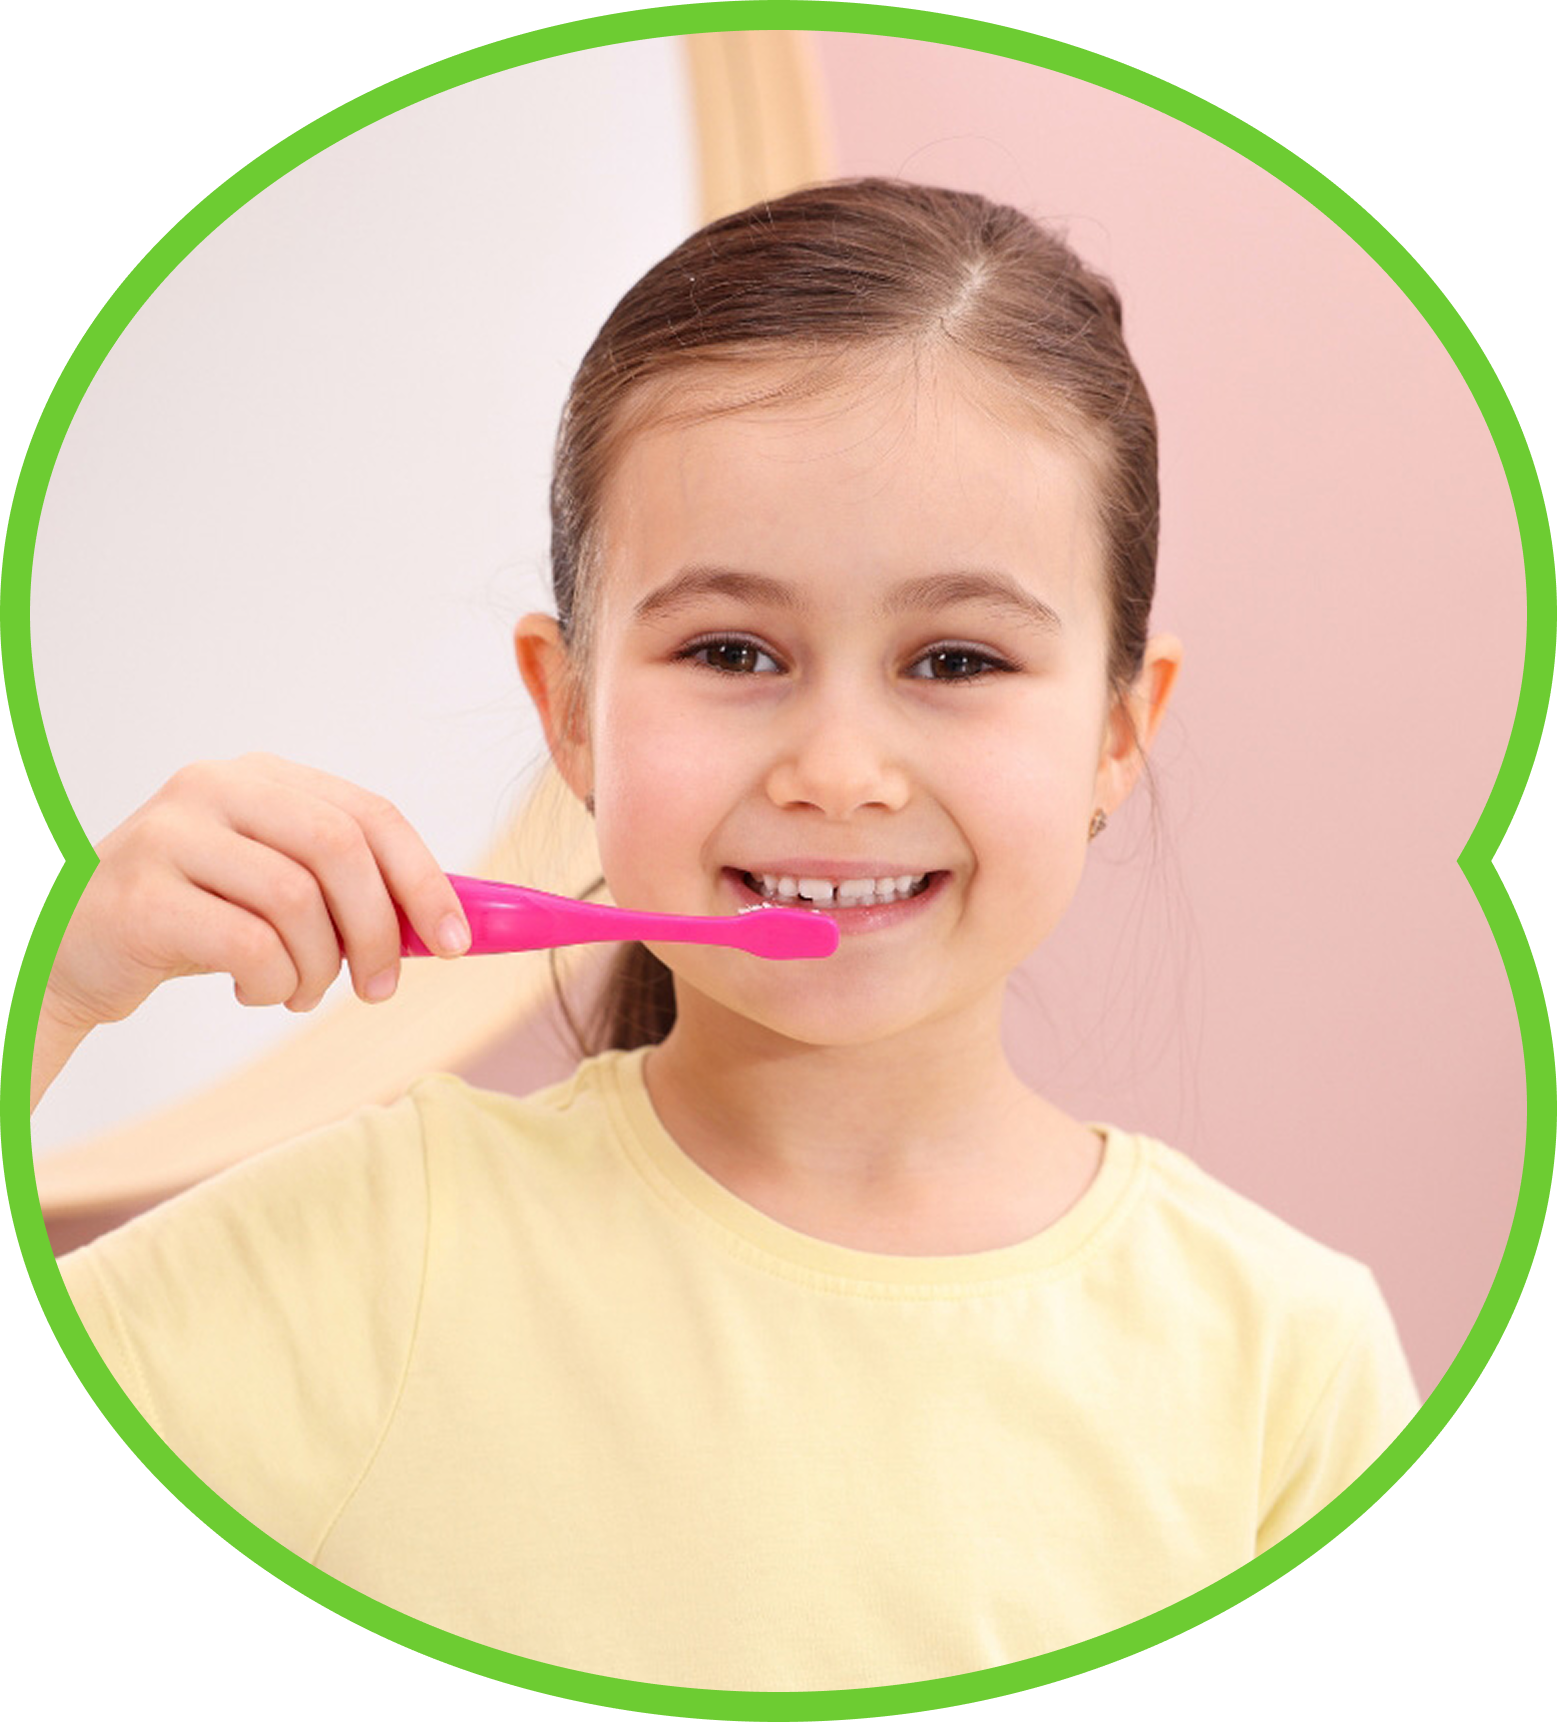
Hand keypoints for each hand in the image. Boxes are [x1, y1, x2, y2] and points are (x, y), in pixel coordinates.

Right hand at [37, 755, 469, 1095]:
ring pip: (296, 901)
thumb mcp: (276, 890)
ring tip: (297, 992)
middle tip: (381, 987)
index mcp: (264, 778)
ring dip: (318, 967)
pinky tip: (255, 991)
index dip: (425, 879)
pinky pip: (247, 944)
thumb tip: (452, 926)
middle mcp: (215, 788)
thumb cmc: (193, 920)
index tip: (459, 942)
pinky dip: (272, 983)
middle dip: (379, 929)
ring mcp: (171, 834)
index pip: (372, 813)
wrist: (71, 949)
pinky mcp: (141, 893)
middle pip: (340, 848)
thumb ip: (353, 892)